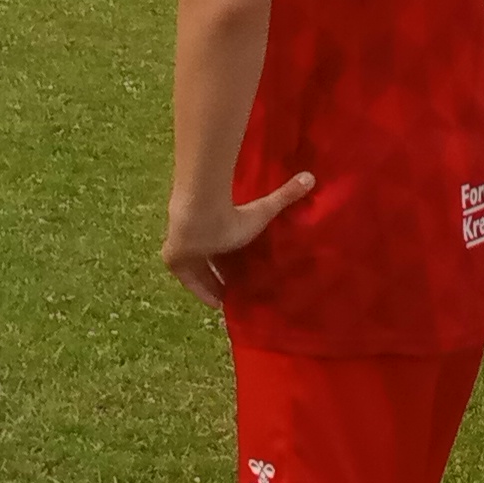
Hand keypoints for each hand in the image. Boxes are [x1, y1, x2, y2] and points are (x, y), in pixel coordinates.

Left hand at [161, 172, 315, 307]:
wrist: (199, 218)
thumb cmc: (230, 216)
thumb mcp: (262, 211)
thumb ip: (285, 195)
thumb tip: (310, 176)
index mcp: (216, 229)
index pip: (225, 248)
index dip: (234, 261)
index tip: (245, 274)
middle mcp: (199, 240)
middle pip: (212, 262)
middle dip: (223, 277)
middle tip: (239, 293)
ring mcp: (183, 251)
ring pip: (200, 274)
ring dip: (213, 286)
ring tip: (231, 301)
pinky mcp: (173, 261)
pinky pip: (190, 283)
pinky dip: (202, 293)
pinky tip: (217, 305)